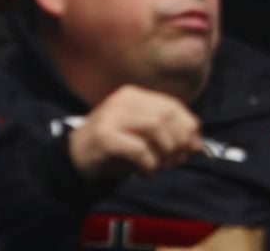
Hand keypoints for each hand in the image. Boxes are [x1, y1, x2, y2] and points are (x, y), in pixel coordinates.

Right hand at [67, 86, 203, 181]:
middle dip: (179, 140)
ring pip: (155, 128)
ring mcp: (112, 116)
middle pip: (166, 115)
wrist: (73, 159)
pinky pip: (139, 149)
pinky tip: (146, 173)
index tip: (196, 145)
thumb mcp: (141, 139)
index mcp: (134, 96)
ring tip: (161, 167)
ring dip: (165, 152)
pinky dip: (149, 164)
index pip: (171, 106)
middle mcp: (123, 100)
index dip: (188, 125)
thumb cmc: (112, 149)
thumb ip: (167, 138)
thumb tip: (196, 145)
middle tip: (179, 159)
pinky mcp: (104, 137)